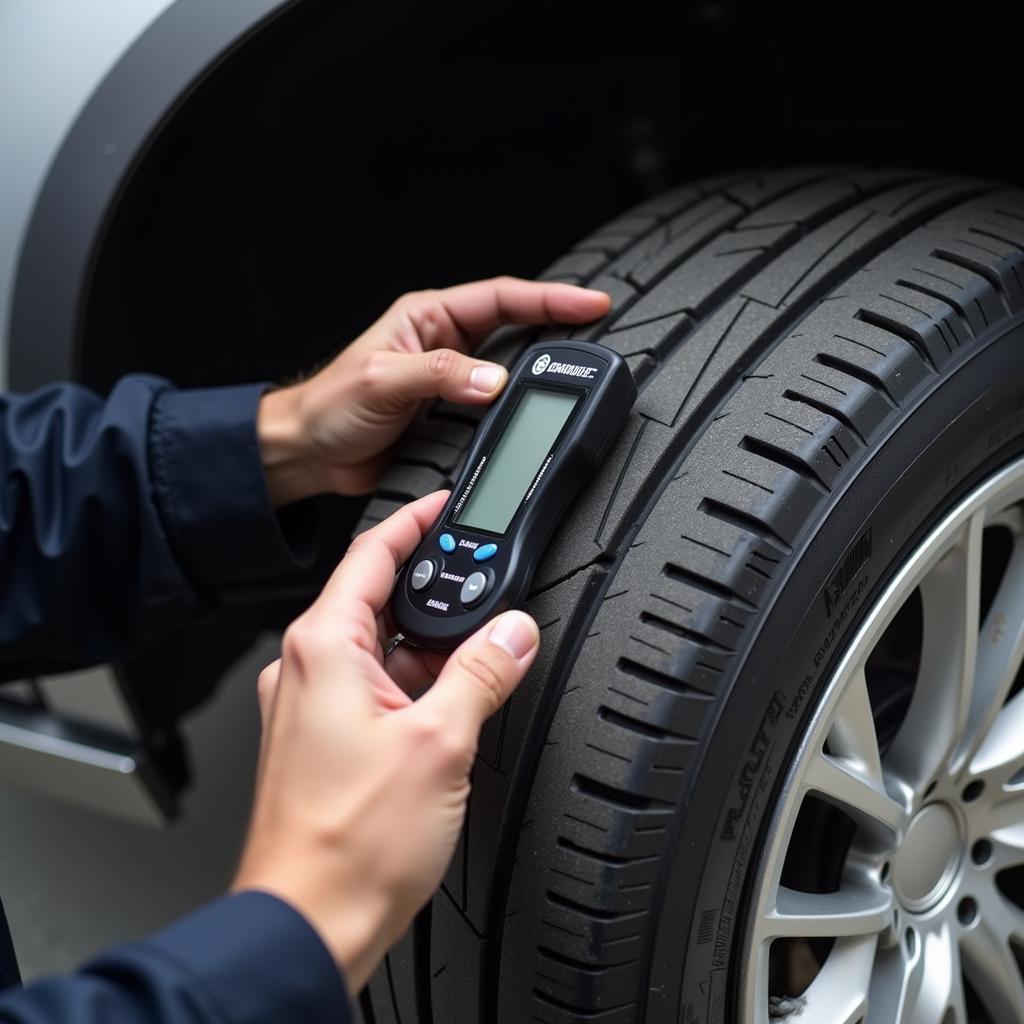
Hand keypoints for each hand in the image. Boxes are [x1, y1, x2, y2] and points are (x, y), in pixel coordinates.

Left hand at [232, 491, 539, 993]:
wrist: (307, 921)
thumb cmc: (348, 845)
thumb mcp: (441, 743)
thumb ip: (482, 673)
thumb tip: (513, 633)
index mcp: (323, 648)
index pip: (371, 554)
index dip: (412, 522)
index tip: (443, 505)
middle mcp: (305, 670)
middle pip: (374, 601)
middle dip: (431, 595)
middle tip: (482, 591)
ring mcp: (307, 707)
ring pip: (376, 650)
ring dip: (425, 649)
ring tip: (476, 660)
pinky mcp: (317, 743)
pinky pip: (369, 689)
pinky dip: (409, 686)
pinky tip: (446, 710)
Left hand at [257, 277, 609, 502]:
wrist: (311, 453)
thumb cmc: (331, 407)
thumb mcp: (383, 380)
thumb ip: (438, 376)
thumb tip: (493, 382)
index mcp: (429, 318)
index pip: (501, 298)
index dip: (550, 298)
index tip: (591, 302)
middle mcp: (444, 344)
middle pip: (516, 327)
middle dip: (559, 326)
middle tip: (601, 332)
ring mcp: (451, 381)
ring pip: (511, 369)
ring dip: (543, 370)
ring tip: (581, 371)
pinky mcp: (451, 416)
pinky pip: (496, 409)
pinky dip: (520, 410)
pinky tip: (539, 415)